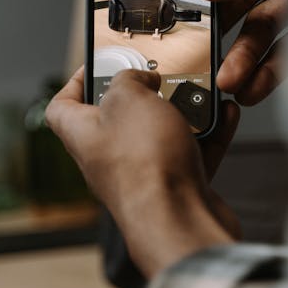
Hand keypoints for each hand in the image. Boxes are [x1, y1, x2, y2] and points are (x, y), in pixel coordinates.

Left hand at [45, 67, 241, 276]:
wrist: (180, 221)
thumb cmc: (145, 168)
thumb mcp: (129, 98)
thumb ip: (129, 79)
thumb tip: (138, 77)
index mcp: (84, 136)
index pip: (63, 107)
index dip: (77, 82)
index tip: (98, 65)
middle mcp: (110, 157)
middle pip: (122, 118)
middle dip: (146, 94)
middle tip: (162, 76)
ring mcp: (146, 174)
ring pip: (164, 134)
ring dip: (184, 112)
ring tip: (200, 94)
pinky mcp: (179, 186)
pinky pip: (195, 152)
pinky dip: (211, 133)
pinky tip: (224, 116)